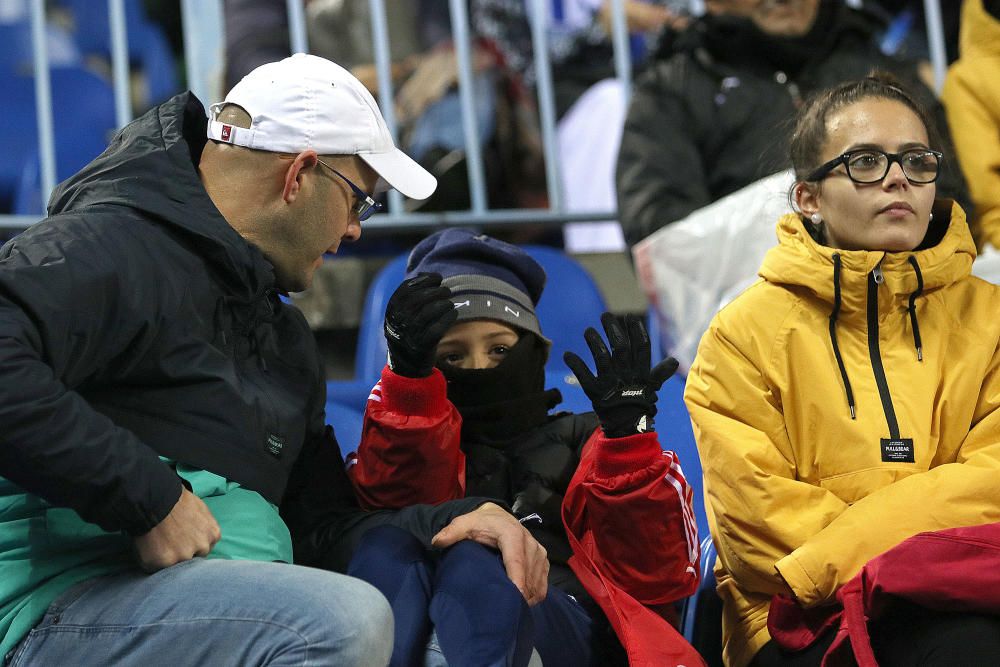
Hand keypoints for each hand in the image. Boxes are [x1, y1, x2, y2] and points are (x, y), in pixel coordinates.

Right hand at [133, 488, 220, 571]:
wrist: (157, 499)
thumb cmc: (178, 500)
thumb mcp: (201, 511)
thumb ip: (204, 528)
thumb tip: (199, 536)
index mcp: (213, 535)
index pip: (204, 549)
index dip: (192, 545)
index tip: (183, 540)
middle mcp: (201, 548)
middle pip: (193, 558)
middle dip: (182, 553)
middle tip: (170, 542)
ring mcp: (183, 557)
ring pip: (175, 565)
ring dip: (167, 558)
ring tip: (158, 543)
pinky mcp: (164, 562)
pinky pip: (156, 568)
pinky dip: (152, 560)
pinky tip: (149, 546)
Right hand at [384, 272, 457, 377]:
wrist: (406, 364)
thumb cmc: (409, 331)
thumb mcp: (403, 313)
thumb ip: (412, 294)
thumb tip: (427, 275)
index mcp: (392, 310)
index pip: (407, 288)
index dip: (425, 280)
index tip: (437, 278)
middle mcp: (398, 321)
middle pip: (420, 298)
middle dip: (437, 291)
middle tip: (447, 291)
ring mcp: (410, 334)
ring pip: (430, 312)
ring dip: (444, 304)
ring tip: (449, 304)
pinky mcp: (423, 346)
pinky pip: (438, 328)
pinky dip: (448, 318)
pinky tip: (453, 314)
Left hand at [432, 502, 548, 605]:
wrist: (496, 516)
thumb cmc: (479, 523)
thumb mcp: (463, 523)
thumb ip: (452, 532)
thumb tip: (437, 541)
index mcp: (511, 534)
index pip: (516, 560)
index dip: (517, 580)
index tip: (515, 598)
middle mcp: (529, 542)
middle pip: (529, 574)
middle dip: (521, 594)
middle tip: (506, 611)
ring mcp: (538, 551)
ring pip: (537, 580)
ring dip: (528, 596)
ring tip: (512, 609)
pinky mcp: (542, 559)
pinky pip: (543, 582)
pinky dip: (536, 594)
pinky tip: (523, 602)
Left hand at [564, 312, 678, 438]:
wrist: (627, 428)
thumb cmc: (639, 404)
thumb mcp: (652, 389)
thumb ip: (660, 374)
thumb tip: (675, 361)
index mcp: (640, 374)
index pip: (641, 348)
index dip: (637, 331)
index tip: (630, 317)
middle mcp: (625, 376)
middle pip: (620, 348)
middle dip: (613, 330)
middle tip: (606, 316)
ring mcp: (609, 384)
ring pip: (601, 358)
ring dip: (594, 343)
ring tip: (588, 331)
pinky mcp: (594, 392)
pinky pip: (584, 376)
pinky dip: (575, 365)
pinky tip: (567, 354)